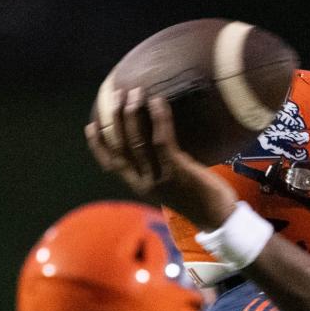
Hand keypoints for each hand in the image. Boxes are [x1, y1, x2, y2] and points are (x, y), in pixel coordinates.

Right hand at [85, 89, 236, 229]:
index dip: (98, 145)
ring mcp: (159, 178)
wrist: (218, 217)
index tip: (91, 125)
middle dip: (116, 119)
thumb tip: (154, 139)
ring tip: (135, 92)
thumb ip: (158, 167)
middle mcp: (144, 184)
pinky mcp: (176, 171)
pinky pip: (162, 139)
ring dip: (133, 114)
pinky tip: (157, 101)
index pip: (112, 165)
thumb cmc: (198, 196)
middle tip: (118, 94)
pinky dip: (159, 118)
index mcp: (140, 187)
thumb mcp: (171, 183)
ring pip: (138, 142)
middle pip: (121, 147)